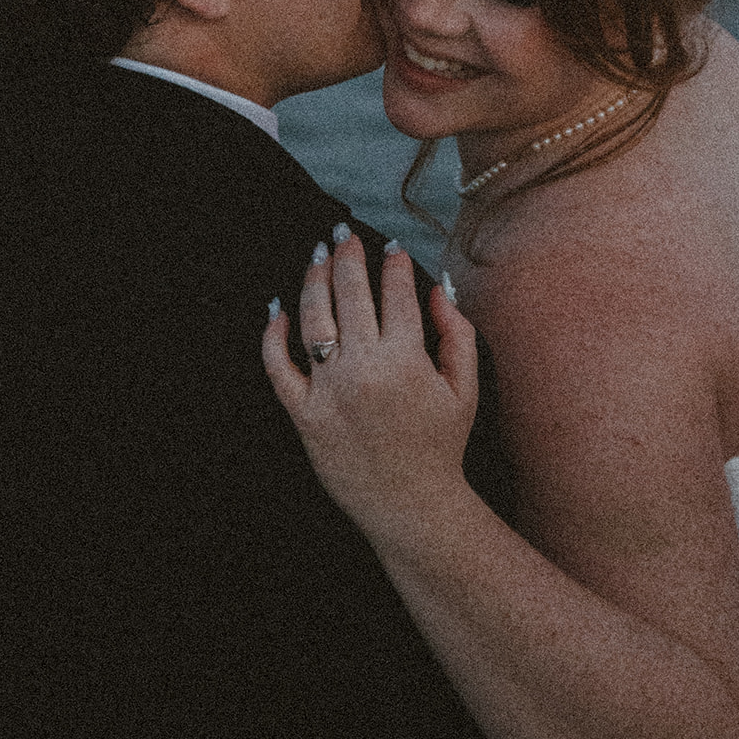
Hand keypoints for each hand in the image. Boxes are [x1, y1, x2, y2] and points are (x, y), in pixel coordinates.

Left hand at [263, 235, 478, 537]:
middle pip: (351, 295)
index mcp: (407, 360)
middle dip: (349, 257)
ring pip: (313, 320)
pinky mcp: (304, 414)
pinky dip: (274, 336)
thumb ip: (457, 334)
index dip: (395, 265)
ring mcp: (329, 391)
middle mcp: (364, 369)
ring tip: (318, 256)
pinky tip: (278, 309)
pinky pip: (279, 367)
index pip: (397, 294)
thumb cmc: (441, 445)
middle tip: (345, 234)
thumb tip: (436, 289)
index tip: (393, 247)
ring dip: (314, 280)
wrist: (410, 504)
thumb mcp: (464, 388)